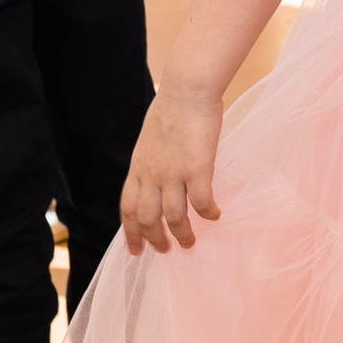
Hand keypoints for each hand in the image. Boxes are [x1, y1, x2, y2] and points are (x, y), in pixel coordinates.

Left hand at [121, 91, 222, 253]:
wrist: (187, 91)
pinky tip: (215, 216)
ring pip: (173, 217)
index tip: (136, 249)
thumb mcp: (151, 139)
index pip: (128, 208)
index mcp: (138, 168)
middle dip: (155, 239)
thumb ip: (152, 160)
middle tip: (165, 251)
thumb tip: (159, 172)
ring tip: (190, 243)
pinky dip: (207, 214)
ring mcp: (173, 174)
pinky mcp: (197, 169)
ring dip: (182, 234)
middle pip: (147, 219)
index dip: (130, 232)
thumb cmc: (172, 107)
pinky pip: (201, 202)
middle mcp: (151, 176)